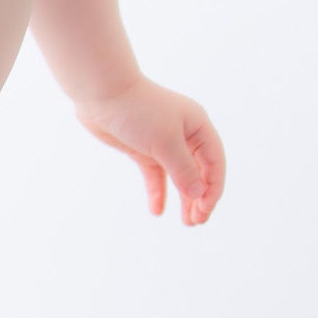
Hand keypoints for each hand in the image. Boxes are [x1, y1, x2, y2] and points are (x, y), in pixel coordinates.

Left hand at [75, 75, 224, 225]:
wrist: (102, 94)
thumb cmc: (138, 111)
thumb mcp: (165, 142)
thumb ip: (183, 169)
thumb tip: (199, 194)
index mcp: (198, 127)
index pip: (214, 163)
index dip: (213, 189)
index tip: (205, 211)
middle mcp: (185, 135)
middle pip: (199, 172)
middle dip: (200, 198)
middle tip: (196, 223)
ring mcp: (164, 143)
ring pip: (179, 176)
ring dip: (183, 199)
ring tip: (186, 222)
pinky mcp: (144, 150)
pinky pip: (156, 175)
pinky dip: (158, 192)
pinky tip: (157, 211)